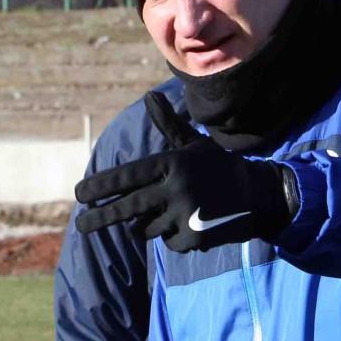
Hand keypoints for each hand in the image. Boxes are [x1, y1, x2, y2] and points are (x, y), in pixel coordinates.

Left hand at [75, 92, 297, 251]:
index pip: (126, 176)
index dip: (100, 187)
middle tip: (81, 226)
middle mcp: (176, 188)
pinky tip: (193, 226)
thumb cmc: (219, 168)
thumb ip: (167, 126)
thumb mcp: (193, 145)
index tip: (79, 195)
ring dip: (151, 225)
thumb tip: (148, 96)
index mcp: (172, 163)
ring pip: (147, 229)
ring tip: (175, 213)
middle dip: (99, 218)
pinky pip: (168, 244)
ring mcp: (186, 215)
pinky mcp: (195, 238)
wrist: (261, 195)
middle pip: (127, 209)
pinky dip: (174, 239)